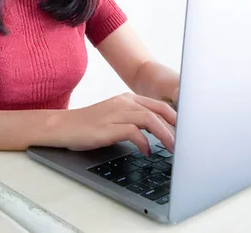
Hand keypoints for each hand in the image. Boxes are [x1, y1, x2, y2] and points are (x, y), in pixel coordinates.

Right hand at [55, 93, 176, 154]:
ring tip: (173, 149)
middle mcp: (124, 102)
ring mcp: (116, 112)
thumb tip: (158, 134)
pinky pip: (133, 132)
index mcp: (128, 98)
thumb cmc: (89, 125)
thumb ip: (134, 121)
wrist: (63, 126)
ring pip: (150, 120)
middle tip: (186, 143)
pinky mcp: (108, 126)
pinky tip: (147, 151)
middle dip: (176, 127)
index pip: (160, 105)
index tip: (187, 132)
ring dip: (165, 135)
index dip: (176, 118)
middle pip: (159, 110)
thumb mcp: (115, 118)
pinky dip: (144, 142)